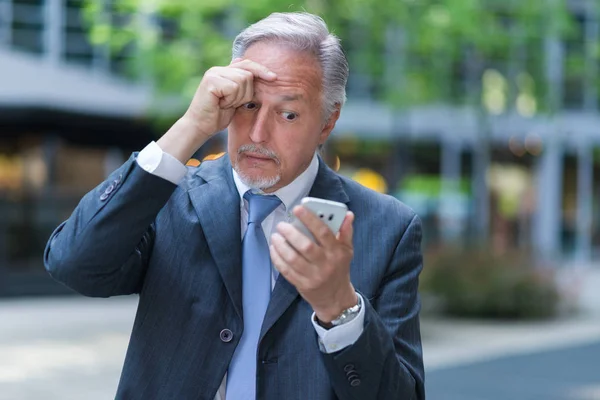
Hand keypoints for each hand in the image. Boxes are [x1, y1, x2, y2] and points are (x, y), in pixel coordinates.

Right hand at [184, 59, 276, 140]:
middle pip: (248, 74)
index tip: (274, 78)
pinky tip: (220, 104)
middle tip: (231, 103)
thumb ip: (242, 85)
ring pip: (242, 81)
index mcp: (224, 72)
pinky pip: (233, 87)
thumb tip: (252, 70)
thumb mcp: (235, 99)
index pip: (247, 64)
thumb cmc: (217, 115)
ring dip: (237, 98)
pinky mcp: (211, 81)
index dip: (262, 70)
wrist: (201, 126)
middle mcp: (218, 70)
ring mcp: (213, 74)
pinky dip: (230, 99)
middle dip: (245, 94)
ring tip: (225, 104)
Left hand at [270, 206, 356, 323]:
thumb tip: (348, 214)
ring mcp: (312, 276)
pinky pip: (286, 270)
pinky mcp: (301, 284)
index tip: (297, 209)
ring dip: (281, 245)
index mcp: (337, 252)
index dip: (310, 219)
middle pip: (305, 246)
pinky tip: (274, 248)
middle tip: (282, 225)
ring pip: (293, 258)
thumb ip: (346, 232)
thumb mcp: (347, 251)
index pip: (323, 233)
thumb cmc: (339, 269)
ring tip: (275, 235)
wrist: (335, 298)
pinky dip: (277, 258)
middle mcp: (325, 264)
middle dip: (291, 233)